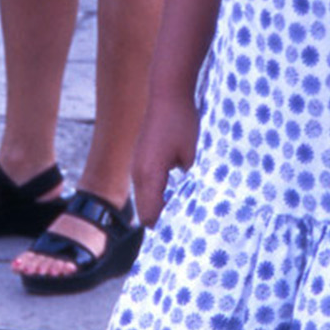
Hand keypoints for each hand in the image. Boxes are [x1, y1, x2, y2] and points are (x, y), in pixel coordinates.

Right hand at [133, 91, 199, 225]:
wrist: (167, 92)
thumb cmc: (182, 121)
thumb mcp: (192, 155)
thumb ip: (188, 181)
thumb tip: (190, 201)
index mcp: (150, 176)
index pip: (152, 216)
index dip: (166, 229)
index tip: (183, 237)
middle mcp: (138, 175)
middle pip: (146, 212)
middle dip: (163, 222)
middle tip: (185, 231)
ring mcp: (137, 168)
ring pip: (145, 200)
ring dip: (160, 208)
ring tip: (181, 214)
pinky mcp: (140, 161)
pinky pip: (146, 187)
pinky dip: (158, 195)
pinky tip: (175, 194)